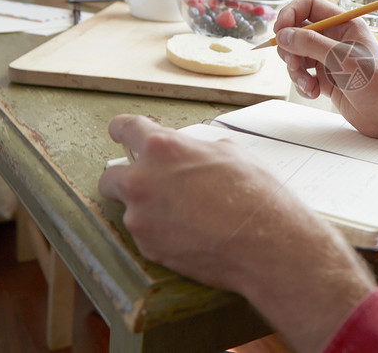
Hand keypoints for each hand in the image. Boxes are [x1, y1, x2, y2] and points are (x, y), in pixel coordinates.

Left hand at [98, 114, 374, 352]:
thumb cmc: (254, 194)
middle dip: (125, 177)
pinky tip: (190, 233)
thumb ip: (196, 150)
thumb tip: (190, 154)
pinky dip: (161, 232)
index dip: (122, 130)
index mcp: (162, 148)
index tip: (120, 133)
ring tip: (185, 215)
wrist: (266, 242)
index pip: (126, 129)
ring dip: (148, 208)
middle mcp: (142, 181)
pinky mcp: (148, 247)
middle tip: (149, 183)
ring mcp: (141, 217)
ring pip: (131, 208)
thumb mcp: (229, 153)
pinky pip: (146, 234)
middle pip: (111, 176)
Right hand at [273, 0, 377, 146]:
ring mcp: (329, 59)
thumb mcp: (340, 57)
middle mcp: (335, 39)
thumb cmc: (375, 81)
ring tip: (308, 85)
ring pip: (297, 56)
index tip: (278, 31)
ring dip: (296, 71)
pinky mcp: (326, 80)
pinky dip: (302, 85)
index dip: (290, 15)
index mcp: (344, 24)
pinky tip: (313, 93)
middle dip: (290, 49)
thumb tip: (283, 35)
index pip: (309, 6)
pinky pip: (303, 76)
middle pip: (297, 32)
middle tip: (294, 64)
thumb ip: (310, 43)